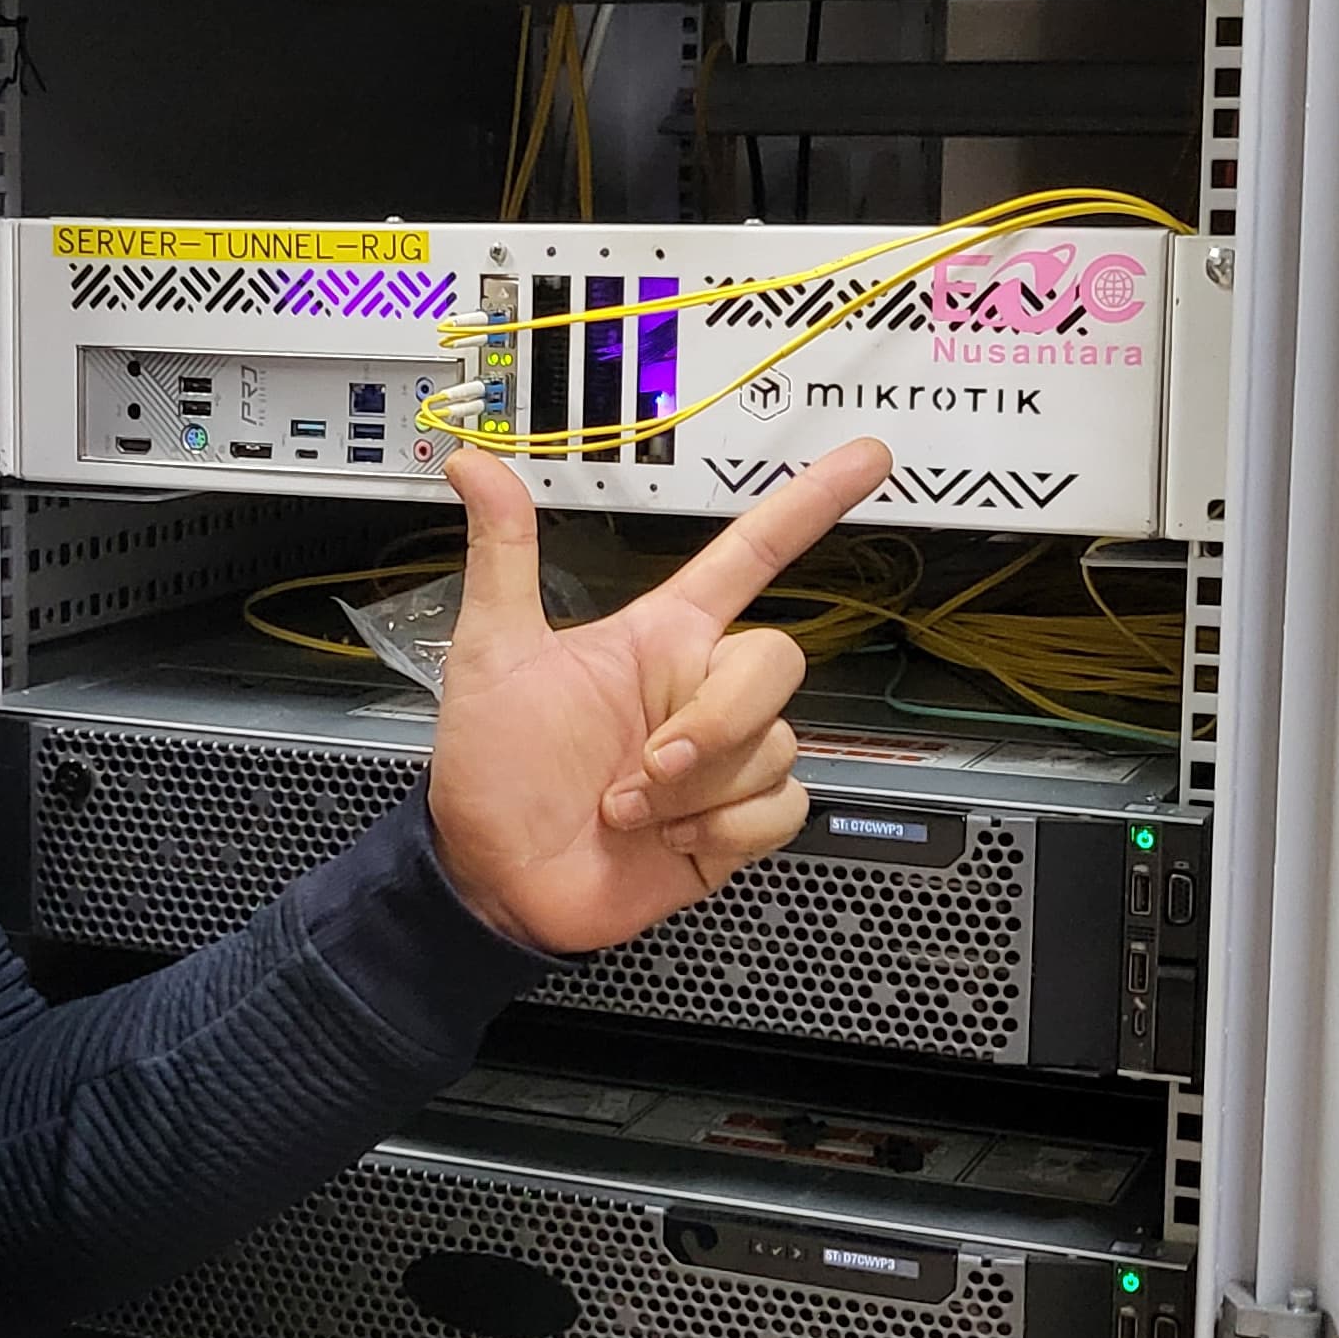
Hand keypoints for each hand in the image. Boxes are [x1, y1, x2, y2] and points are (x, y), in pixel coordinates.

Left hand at [423, 437, 894, 953]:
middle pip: (778, 661)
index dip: (807, 504)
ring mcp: (724, 759)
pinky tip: (672, 837)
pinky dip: (723, 828)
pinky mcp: (737, 822)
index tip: (867, 457)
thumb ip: (503, 553)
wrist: (498, 880)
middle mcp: (701, 692)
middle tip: (651, 760)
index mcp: (660, 638)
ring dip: (696, 788)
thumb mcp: (493, 653)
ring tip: (629, 806)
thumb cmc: (493, 768)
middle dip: (719, 717)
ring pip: (776, 743)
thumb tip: (471, 463)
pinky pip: (783, 806)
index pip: (750, 556)